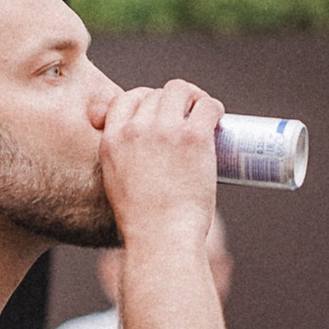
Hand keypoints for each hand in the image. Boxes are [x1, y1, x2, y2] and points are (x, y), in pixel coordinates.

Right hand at [99, 77, 220, 244]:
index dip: (144, 100)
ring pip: (180, 90)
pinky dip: (214, 108)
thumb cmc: (144, 222)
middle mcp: (135, 129)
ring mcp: (164, 130)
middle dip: (171, 101)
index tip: (158, 112)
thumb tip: (143, 157)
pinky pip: (207, 105)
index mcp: (112, 140)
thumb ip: (122, 163)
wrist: (161, 238)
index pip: (125, 99)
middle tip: (187, 117)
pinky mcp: (193, 136)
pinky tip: (217, 118)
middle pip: (155, 93)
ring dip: (193, 97)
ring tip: (202, 112)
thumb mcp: (116, 186)